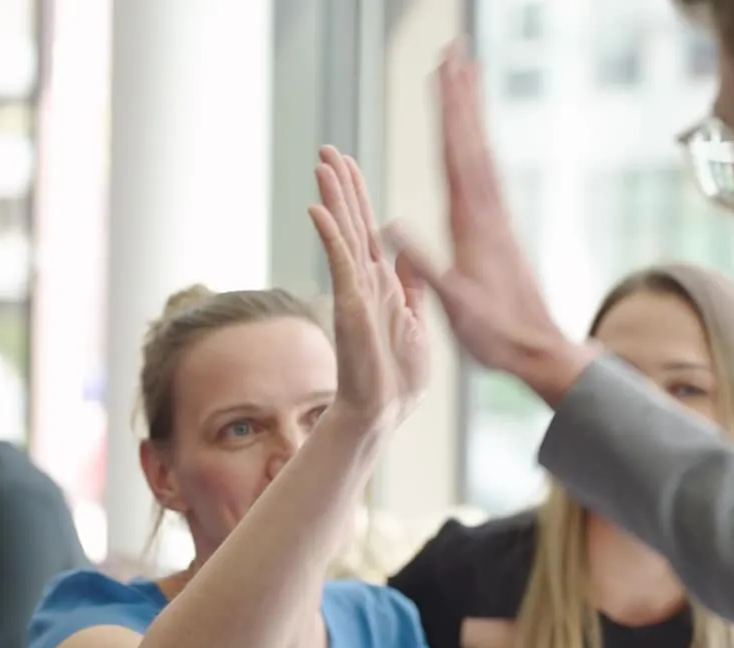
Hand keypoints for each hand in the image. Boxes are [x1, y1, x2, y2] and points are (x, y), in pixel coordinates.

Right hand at [308, 146, 429, 428]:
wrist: (385, 412)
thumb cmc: (397, 380)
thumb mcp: (416, 323)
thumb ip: (410, 287)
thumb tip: (403, 255)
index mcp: (382, 285)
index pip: (368, 230)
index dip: (357, 197)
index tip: (346, 165)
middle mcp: (365, 283)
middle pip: (351, 223)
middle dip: (340, 185)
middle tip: (327, 150)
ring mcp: (356, 293)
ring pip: (345, 235)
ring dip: (334, 199)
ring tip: (322, 164)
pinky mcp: (352, 307)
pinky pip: (342, 265)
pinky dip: (331, 237)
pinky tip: (317, 210)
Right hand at [387, 44, 596, 405]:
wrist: (538, 349)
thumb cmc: (495, 335)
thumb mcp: (455, 307)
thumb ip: (425, 266)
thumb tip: (392, 226)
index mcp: (471, 224)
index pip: (455, 156)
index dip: (448, 114)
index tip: (441, 75)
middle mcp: (487, 211)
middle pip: (470, 140)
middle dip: (460, 95)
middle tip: (454, 52)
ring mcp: (496, 218)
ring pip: (481, 151)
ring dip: (470, 113)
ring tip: (465, 76)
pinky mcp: (500, 229)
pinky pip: (487, 174)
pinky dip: (477, 145)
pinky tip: (473, 137)